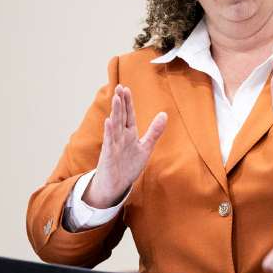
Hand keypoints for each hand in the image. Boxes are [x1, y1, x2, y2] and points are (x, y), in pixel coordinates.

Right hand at [83, 85, 167, 207]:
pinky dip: (109, 132)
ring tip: (115, 98)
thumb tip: (164, 114)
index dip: (128, 102)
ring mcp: (113, 145)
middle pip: (121, 116)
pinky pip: (109, 142)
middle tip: (119, 87)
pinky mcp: (109, 155)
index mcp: (129, 134)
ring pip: (114, 126)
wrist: (116, 185)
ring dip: (115, 112)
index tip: (126, 88)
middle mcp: (120, 137)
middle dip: (120, 102)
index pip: (128, 115)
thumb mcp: (145, 147)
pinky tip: (108, 121)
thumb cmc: (128, 165)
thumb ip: (154, 131)